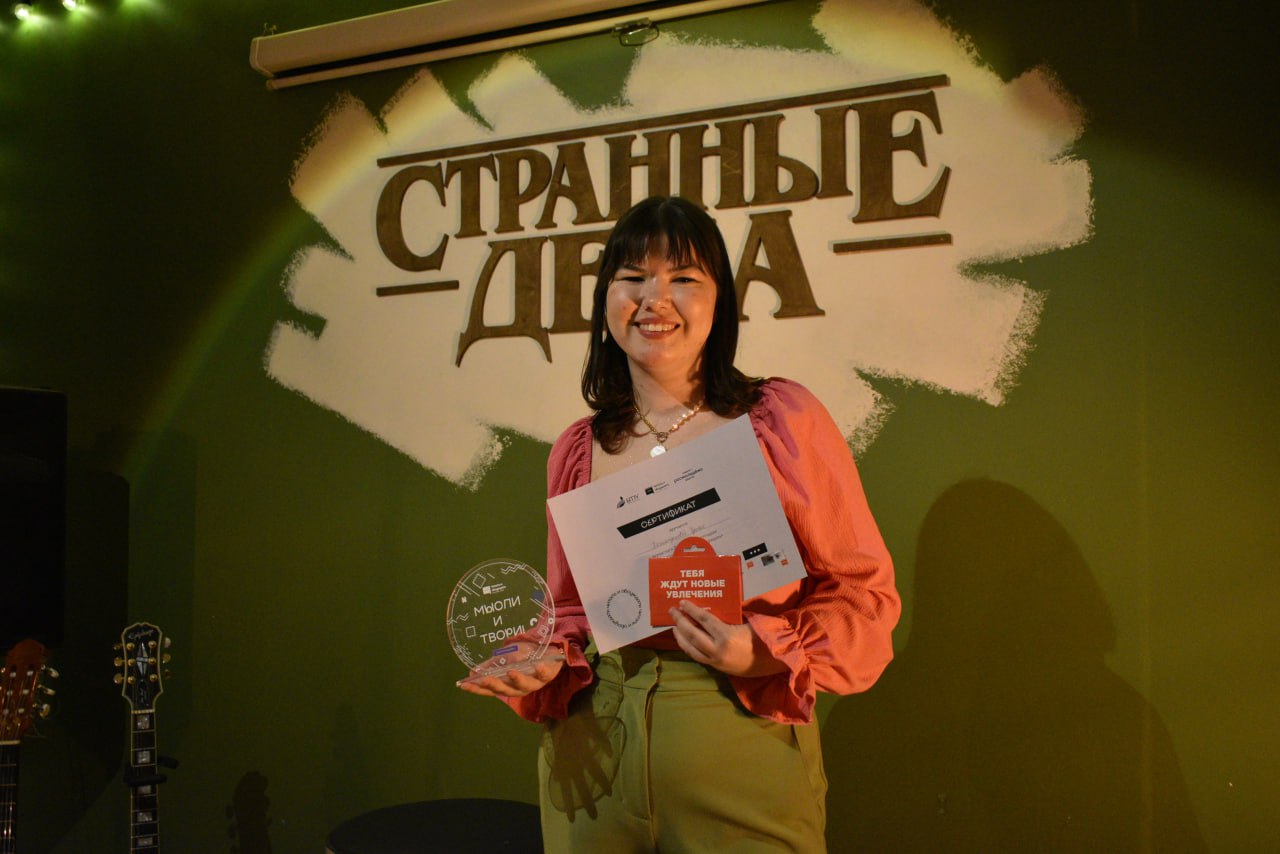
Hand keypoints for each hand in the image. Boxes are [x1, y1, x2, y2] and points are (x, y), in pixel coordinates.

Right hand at [457, 649, 564, 698]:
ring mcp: (535, 682)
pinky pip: (545, 674)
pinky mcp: (548, 674)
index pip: (490, 690)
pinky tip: (537, 665)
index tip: (463, 685)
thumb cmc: (526, 656)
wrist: (550, 651)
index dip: (477, 688)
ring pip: (525, 686)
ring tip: (510, 672)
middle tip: (484, 679)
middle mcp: (520, 688)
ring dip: (517, 679)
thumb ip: (492, 666)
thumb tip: (473, 672)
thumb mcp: (506, 659)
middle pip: (507, 690)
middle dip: (496, 685)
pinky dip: (541, 670)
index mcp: (508, 685)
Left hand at [668, 601, 787, 677]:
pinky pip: (697, 656)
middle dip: (680, 622)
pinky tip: (684, 640)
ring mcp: (716, 660)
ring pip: (691, 648)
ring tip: (674, 626)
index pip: (704, 620)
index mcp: (726, 636)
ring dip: (680, 637)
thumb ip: (728, 618)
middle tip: (672, 612)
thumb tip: (710, 609)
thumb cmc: (761, 639)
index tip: (682, 602)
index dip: (691, 610)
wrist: (771, 662)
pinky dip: (688, 647)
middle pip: (692, 634)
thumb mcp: (746, 624)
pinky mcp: (716, 667)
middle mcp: (718, 649)